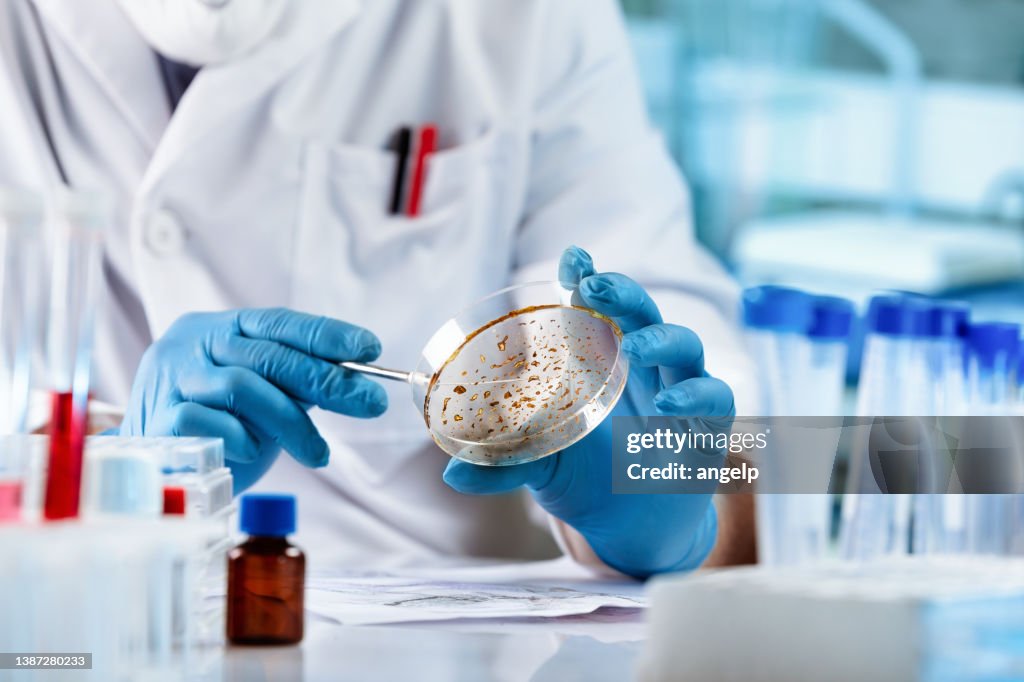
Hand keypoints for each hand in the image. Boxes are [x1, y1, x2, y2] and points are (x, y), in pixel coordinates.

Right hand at [120, 308, 386, 491]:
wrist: (155, 463)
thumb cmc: (218, 425)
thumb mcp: (263, 394)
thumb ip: (297, 382)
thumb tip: (358, 382)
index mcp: (220, 328)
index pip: (278, 321)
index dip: (325, 333)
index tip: (369, 348)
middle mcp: (193, 344)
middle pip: (268, 355)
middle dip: (326, 379)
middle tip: (369, 403)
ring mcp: (172, 380)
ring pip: (243, 387)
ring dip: (291, 422)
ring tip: (318, 453)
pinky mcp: (160, 421)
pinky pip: (212, 424)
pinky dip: (243, 439)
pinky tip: (254, 453)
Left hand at [443, 246, 734, 577]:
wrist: (634, 529)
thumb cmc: (588, 481)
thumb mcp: (542, 467)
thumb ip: (503, 463)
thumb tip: (452, 473)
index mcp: (604, 363)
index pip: (597, 310)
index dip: (587, 280)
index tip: (572, 258)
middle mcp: (644, 368)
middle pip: (642, 313)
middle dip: (621, 293)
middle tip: (595, 286)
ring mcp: (679, 391)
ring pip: (684, 344)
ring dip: (660, 339)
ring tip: (633, 348)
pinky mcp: (708, 427)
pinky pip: (715, 398)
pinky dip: (694, 395)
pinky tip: (668, 403)